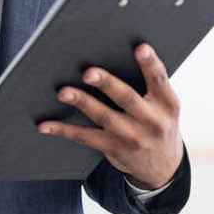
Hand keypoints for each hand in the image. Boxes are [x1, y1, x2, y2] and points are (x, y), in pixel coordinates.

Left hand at [37, 42, 183, 189]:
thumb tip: (113, 53)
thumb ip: (149, 85)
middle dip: (107, 84)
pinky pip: (85, 137)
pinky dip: (63, 129)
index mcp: (167, 103)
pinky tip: (46, 124)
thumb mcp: (164, 105)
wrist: (163, 166)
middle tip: (89, 72)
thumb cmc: (157, 122)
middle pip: (127, 98)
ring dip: (82, 102)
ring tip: (63, 92)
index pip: (159, 79)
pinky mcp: (114, 149)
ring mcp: (132, 137)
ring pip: (104, 117)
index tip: (140, 47)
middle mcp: (152, 121)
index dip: (150, 64)